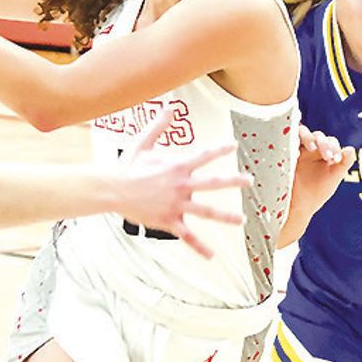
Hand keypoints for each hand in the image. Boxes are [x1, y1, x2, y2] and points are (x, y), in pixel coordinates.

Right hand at [118, 106, 245, 257]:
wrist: (112, 190)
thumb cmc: (126, 167)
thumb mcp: (142, 143)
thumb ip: (159, 126)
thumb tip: (169, 106)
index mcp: (177, 166)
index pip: (204, 156)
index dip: (220, 149)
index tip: (233, 145)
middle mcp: (181, 185)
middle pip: (214, 182)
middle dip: (234, 181)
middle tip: (249, 181)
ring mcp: (176, 205)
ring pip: (206, 211)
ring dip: (225, 216)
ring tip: (240, 220)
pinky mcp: (168, 221)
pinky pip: (187, 236)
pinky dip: (199, 247)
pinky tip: (211, 255)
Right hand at [277, 126, 353, 246]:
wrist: (296, 208)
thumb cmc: (315, 194)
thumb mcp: (333, 179)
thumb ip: (344, 164)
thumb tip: (350, 149)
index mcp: (322, 153)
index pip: (330, 141)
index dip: (334, 147)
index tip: (336, 160)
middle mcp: (309, 149)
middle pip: (318, 136)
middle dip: (324, 144)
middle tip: (328, 157)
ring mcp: (295, 149)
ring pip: (302, 132)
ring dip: (309, 137)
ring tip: (313, 148)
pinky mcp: (283, 153)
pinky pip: (287, 140)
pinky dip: (293, 140)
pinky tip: (297, 152)